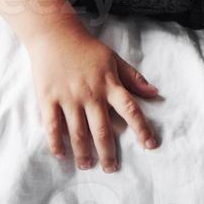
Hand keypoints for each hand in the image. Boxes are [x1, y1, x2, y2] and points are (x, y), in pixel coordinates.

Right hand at [24, 18, 160, 172]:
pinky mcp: (48, 99)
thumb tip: (155, 93)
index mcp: (109, 85)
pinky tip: (61, 155)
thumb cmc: (88, 49)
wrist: (55, 35)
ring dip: (83, 152)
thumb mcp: (114, 59)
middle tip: (111, 168)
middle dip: (108, 152)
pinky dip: (56, 142)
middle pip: (102, 129)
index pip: (131, 109)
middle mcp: (91, 94)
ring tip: (86, 166)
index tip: (150, 145)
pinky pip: (52, 126)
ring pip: (78, 132)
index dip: (142, 128)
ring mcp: (69, 98)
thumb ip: (133, 78)